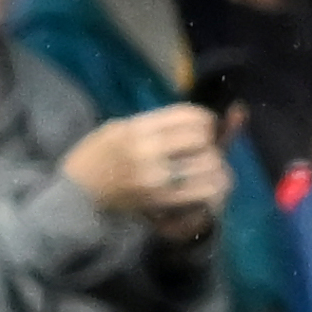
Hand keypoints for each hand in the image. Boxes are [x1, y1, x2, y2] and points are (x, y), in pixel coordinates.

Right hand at [61, 103, 229, 221]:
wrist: (74, 196)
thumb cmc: (97, 158)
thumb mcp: (123, 129)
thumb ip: (169, 122)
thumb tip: (236, 111)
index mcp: (134, 129)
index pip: (190, 116)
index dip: (205, 121)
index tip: (200, 129)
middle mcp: (144, 151)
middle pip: (202, 140)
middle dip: (210, 145)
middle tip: (201, 152)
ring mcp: (151, 178)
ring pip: (208, 165)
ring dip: (214, 167)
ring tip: (205, 170)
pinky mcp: (158, 200)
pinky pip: (202, 191)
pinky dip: (212, 188)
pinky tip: (205, 188)